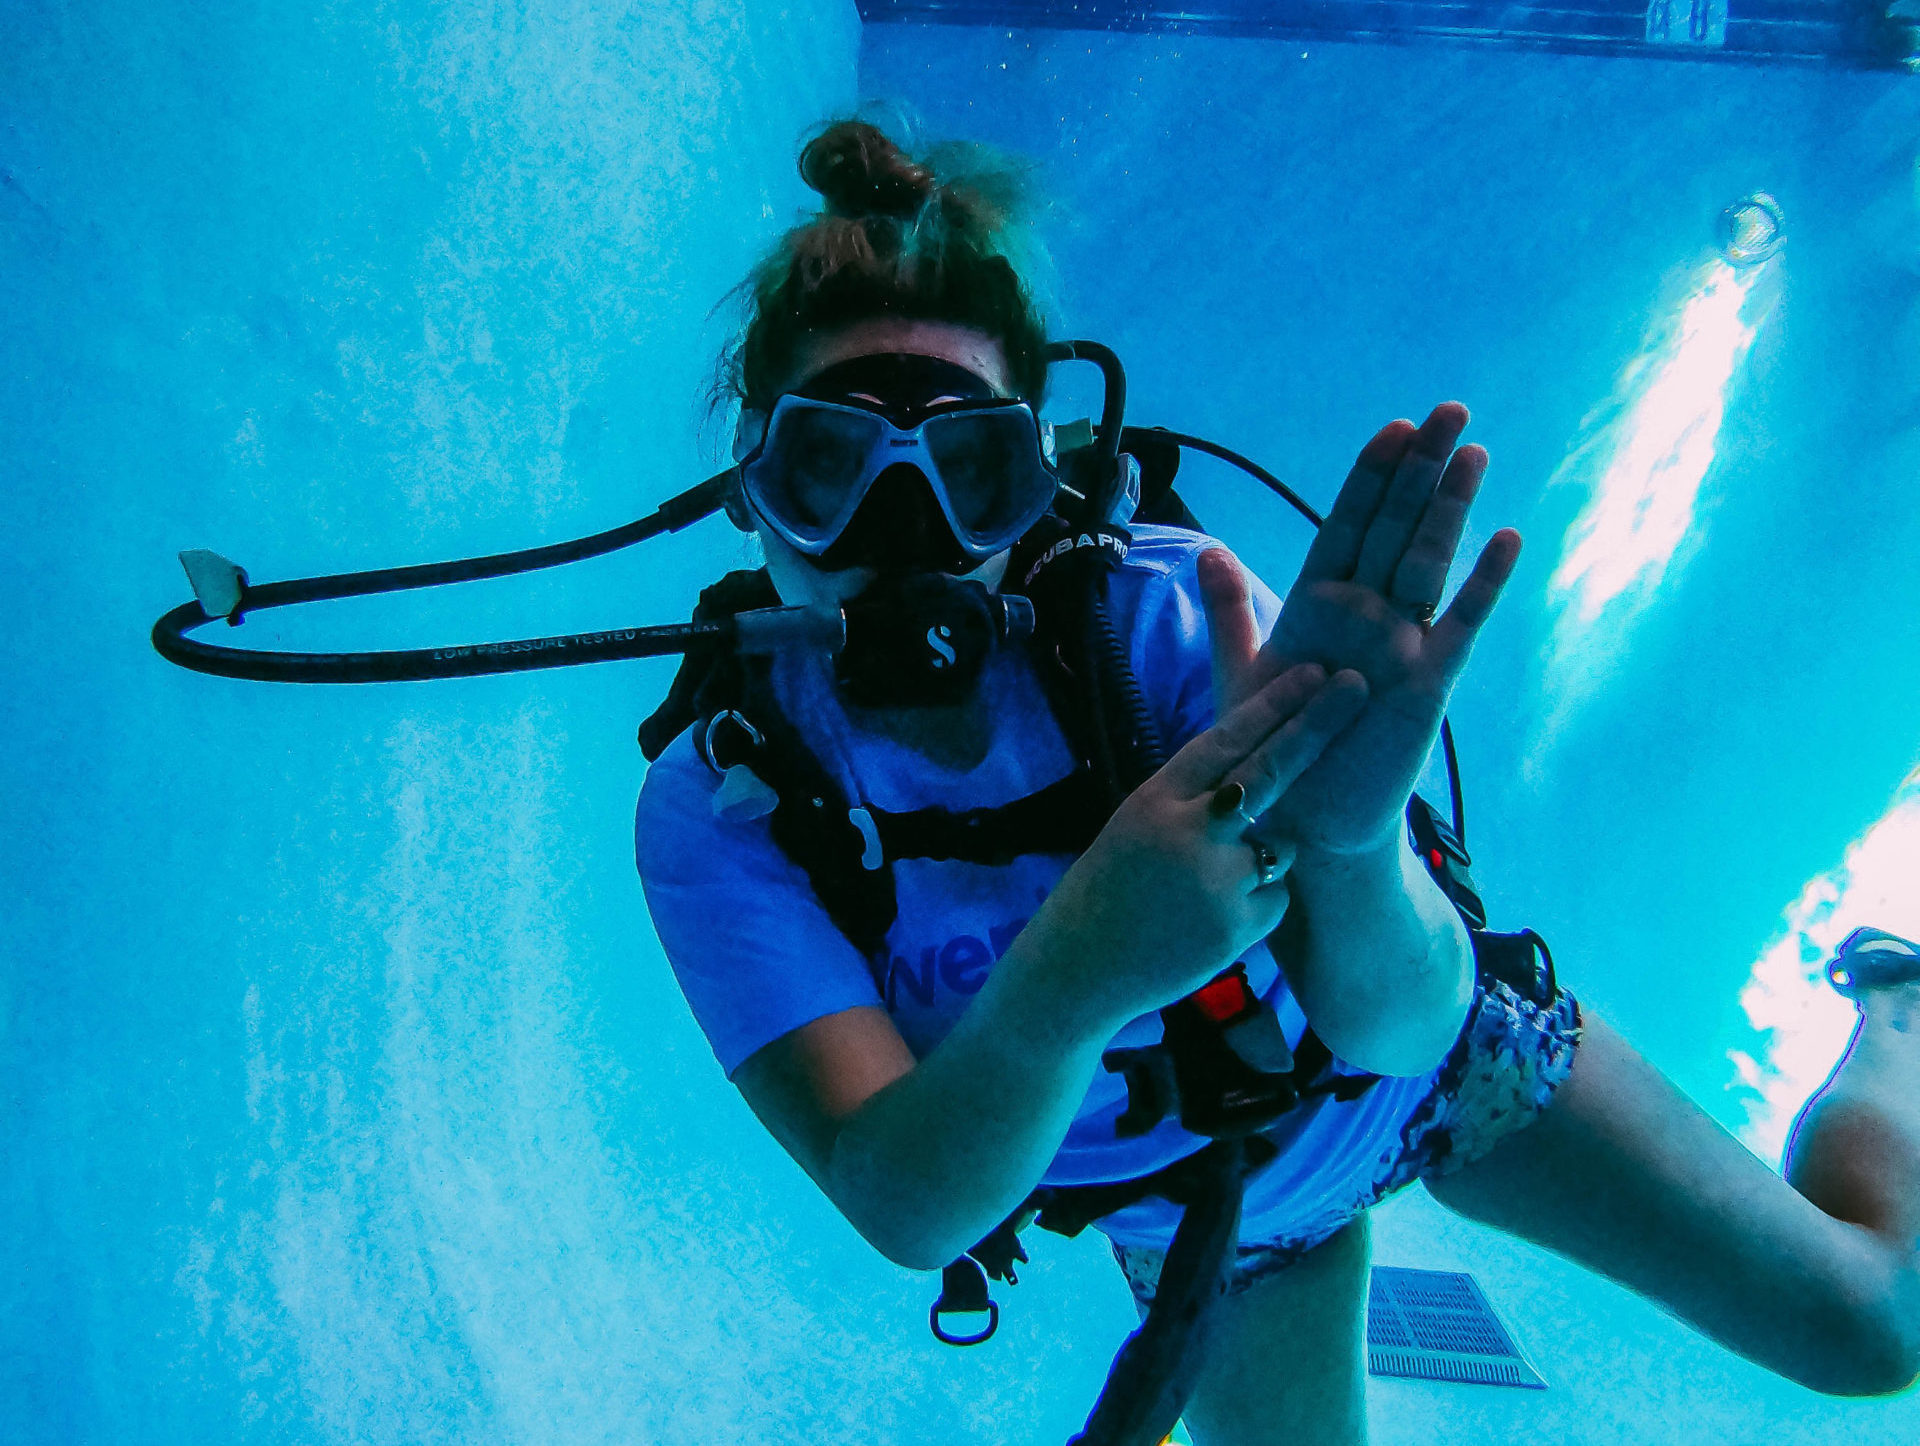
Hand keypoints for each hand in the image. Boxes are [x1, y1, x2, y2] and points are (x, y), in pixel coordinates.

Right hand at [1039, 662, 1367, 1025]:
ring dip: (1259, 859)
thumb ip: (1189, 800)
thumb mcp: (1136, 826)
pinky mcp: (1238, 925)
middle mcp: (1188, 831)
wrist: (1080, 967)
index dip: (1271, 705)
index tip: (1312, 672)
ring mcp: (1216, 879)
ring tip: (1198, 892)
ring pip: (1278, 846)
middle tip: (1355, 686)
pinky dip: (1255, 904)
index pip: (1224, 741)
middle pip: (1268, 770)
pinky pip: (1275, 896)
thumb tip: (1246, 771)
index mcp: (1155, 799)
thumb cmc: (1107, 891)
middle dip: (1314, 725)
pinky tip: (1209, 922)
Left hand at [1200, 404, 1520, 855]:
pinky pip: (1459, 625)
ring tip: (1473, 453)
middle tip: (1450, 412)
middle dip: (1421, 471)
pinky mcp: (1428, 682)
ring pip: (1428, 562)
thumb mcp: (1242, 672)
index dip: (1369, 478)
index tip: (1393, 428)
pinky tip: (1505, 540)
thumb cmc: (1274, 744)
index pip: (1346, 524)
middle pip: (1395, 527)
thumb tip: (1206, 551)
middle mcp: (1366, 613)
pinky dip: (1481, 584)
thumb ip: (1229, 612)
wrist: (1304, 816)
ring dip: (1450, 509)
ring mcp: (1401, 642)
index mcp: (1319, 603)